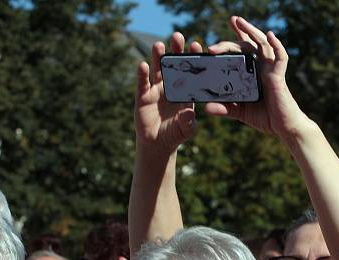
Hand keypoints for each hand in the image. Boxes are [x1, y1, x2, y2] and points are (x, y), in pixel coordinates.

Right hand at [135, 35, 200, 150]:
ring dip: (158, 57)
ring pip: (157, 70)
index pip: (190, 71)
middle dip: (175, 50)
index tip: (196, 45)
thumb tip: (188, 114)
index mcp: (185, 91)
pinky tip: (143, 65)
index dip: (192, 58)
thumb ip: (188, 122)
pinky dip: (142, 74)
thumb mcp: (186, 130)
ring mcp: (156, 90)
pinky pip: (143, 83)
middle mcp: (170, 86)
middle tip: (178, 36)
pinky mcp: (143, 97)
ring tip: (159, 44)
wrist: (159, 144)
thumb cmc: (176, 134)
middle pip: (173, 65)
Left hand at [205, 16, 310, 138]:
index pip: (239, 53)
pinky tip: (270, 35)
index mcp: (251, 73)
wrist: (283, 128)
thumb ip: (225, 109)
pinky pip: (280, 57)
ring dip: (252, 31)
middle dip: (239, 32)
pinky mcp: (279, 77)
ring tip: (240, 22)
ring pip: (262, 44)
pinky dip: (277, 45)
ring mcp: (270, 70)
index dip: (229, 43)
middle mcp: (261, 68)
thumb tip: (206, 108)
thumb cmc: (265, 117)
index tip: (214, 41)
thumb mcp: (241, 112)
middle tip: (230, 21)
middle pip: (248, 45)